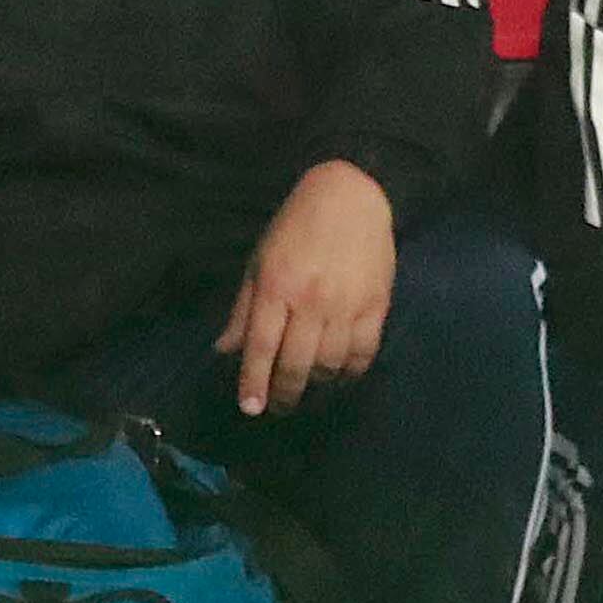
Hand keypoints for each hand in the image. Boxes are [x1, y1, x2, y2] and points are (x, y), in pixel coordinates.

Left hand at [215, 160, 393, 417]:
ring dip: (317, 384)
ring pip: (330, 364)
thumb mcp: (260, 261)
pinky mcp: (377, 304)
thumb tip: (225, 351)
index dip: (254, 382)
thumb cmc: (297, 226)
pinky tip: (340, 374)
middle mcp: (311, 300)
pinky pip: (364, 353)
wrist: (352, 194)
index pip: (261, 346)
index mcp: (277, 286)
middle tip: (279, 407)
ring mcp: (347, 304)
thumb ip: (244, 308)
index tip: (250, 408)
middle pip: (296, 363)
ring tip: (309, 386)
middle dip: (284, 393)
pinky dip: (351, 371)